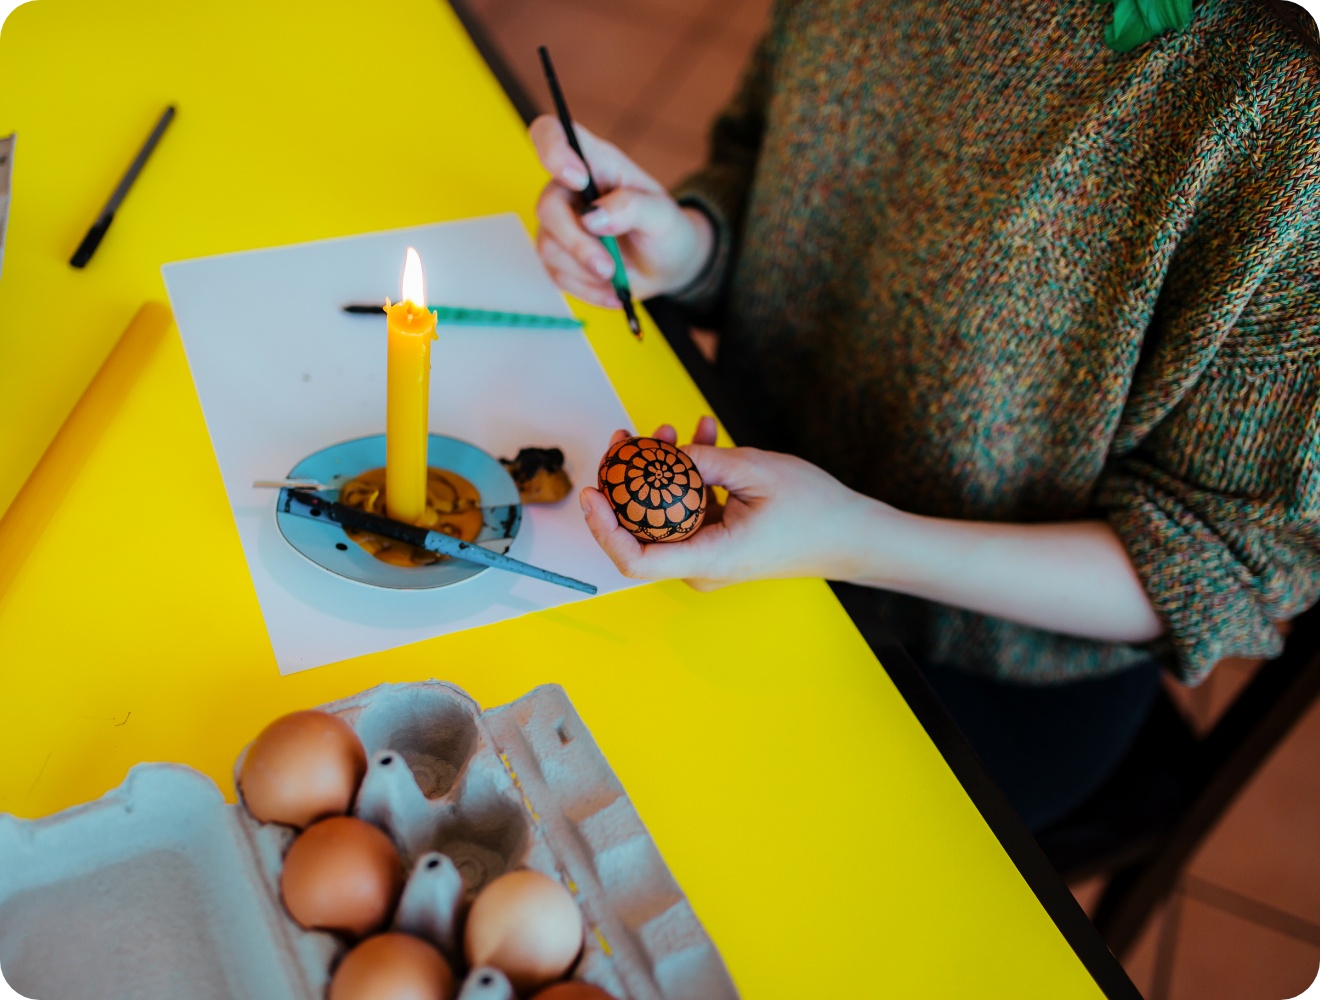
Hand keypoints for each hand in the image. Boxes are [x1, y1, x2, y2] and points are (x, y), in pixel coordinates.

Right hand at [529, 115, 713, 306]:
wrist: (667, 266)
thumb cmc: (665, 229)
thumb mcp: (663, 215)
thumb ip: (632, 207)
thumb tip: (593, 217)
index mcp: (594, 161)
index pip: (552, 134)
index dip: (553, 149)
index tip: (576, 178)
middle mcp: (568, 190)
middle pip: (547, 206)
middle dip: (577, 242)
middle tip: (608, 267)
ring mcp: (560, 224)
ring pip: (548, 246)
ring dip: (584, 270)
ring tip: (616, 278)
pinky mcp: (559, 256)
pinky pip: (556, 275)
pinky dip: (586, 289)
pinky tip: (612, 291)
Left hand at [579, 417, 876, 589]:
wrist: (851, 535)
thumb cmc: (814, 511)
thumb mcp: (757, 472)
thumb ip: (705, 463)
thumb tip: (662, 455)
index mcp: (709, 559)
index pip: (634, 558)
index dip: (603, 526)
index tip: (592, 490)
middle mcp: (701, 566)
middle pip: (642, 530)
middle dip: (630, 481)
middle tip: (627, 439)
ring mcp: (708, 556)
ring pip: (665, 514)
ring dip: (663, 471)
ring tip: (670, 430)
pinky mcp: (717, 541)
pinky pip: (690, 509)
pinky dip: (690, 476)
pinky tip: (701, 437)